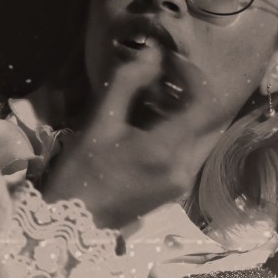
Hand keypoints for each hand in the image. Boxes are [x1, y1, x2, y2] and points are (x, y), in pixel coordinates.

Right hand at [42, 46, 207, 228]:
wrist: (74, 224)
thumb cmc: (82, 170)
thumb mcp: (100, 122)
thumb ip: (128, 83)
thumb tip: (153, 53)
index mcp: (167, 149)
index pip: (203, 102)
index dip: (192, 75)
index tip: (171, 61)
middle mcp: (184, 167)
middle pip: (204, 118)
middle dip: (187, 92)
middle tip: (161, 76)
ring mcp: (182, 181)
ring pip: (198, 135)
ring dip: (182, 112)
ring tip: (152, 99)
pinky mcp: (175, 189)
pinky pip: (188, 151)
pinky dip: (177, 132)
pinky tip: (149, 125)